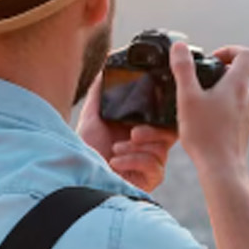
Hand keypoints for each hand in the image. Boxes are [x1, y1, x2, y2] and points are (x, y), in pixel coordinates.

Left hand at [77, 75, 177, 192]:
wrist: (77, 177)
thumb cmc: (86, 150)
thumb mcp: (92, 116)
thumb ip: (100, 93)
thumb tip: (105, 69)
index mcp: (140, 129)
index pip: (162, 118)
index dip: (161, 112)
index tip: (153, 106)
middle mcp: (148, 146)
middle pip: (170, 132)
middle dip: (152, 131)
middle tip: (133, 133)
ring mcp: (151, 163)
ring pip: (162, 148)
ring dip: (137, 148)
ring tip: (116, 149)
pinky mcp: (150, 179)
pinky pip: (154, 165)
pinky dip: (133, 161)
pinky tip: (116, 161)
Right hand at [171, 41, 248, 178]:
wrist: (222, 169)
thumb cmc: (205, 134)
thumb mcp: (187, 97)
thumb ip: (183, 69)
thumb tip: (179, 46)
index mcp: (238, 85)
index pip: (246, 54)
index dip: (230, 50)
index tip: (212, 59)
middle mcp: (248, 98)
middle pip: (239, 74)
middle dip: (218, 74)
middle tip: (198, 84)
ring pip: (236, 94)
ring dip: (219, 93)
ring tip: (197, 105)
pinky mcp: (244, 129)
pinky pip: (235, 111)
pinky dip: (221, 110)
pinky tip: (204, 123)